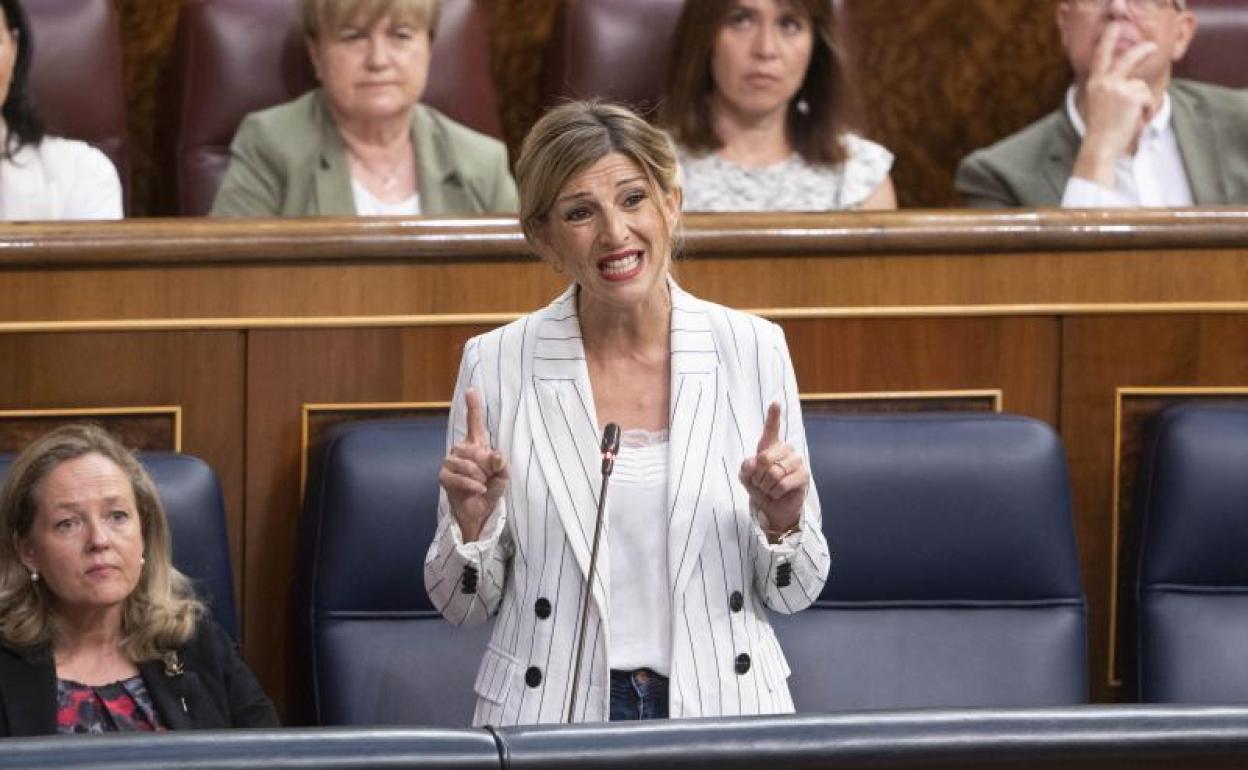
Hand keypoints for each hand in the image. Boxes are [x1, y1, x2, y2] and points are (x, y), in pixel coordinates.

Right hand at [439, 388, 507, 541]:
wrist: (480, 511)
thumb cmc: (490, 490)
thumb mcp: (503, 476)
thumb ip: (502, 464)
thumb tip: (495, 455)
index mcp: (477, 445)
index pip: (474, 423)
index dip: (473, 406)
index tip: (471, 391)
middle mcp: (461, 450)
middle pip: (475, 450)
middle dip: (486, 466)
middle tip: (488, 477)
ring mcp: (450, 462)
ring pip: (467, 464)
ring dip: (479, 477)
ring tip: (481, 484)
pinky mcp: (444, 477)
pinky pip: (459, 477)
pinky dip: (472, 485)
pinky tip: (477, 490)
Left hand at [738, 402, 808, 539]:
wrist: (773, 508)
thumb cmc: (760, 488)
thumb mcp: (746, 478)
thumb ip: (745, 468)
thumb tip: (753, 461)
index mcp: (771, 446)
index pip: (772, 428)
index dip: (773, 415)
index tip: (775, 402)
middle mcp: (786, 449)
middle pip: (764, 458)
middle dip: (757, 476)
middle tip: (761, 483)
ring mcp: (797, 461)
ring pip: (773, 473)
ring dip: (766, 486)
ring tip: (770, 488)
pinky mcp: (803, 476)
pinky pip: (781, 484)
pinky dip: (774, 493)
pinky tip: (778, 493)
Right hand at [1072, 22, 1157, 187]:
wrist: (1100, 146)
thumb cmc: (1099, 130)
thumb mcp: (1098, 104)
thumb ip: (1108, 88)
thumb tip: (1128, 80)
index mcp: (1094, 83)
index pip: (1101, 55)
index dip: (1107, 39)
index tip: (1113, 26)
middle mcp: (1104, 81)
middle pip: (1128, 58)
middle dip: (1142, 50)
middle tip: (1152, 47)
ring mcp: (1118, 87)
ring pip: (1140, 85)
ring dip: (1141, 100)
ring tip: (1131, 116)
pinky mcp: (1131, 96)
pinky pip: (1147, 97)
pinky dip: (1144, 109)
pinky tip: (1134, 120)